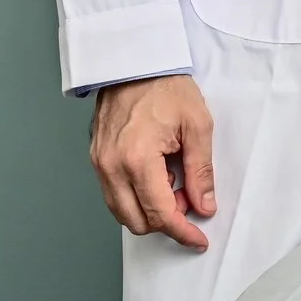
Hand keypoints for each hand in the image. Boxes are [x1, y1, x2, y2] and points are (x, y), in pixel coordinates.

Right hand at [90, 74, 216, 248]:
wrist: (135, 60)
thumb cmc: (165, 85)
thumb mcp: (198, 124)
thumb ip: (201, 171)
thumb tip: (204, 204)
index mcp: (137, 159)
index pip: (160, 214)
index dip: (183, 232)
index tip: (198, 239)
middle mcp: (111, 166)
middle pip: (137, 221)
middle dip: (166, 220)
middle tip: (189, 196)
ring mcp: (99, 163)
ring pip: (121, 212)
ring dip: (149, 209)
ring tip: (173, 181)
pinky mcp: (96, 158)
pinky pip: (113, 194)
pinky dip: (135, 196)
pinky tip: (155, 175)